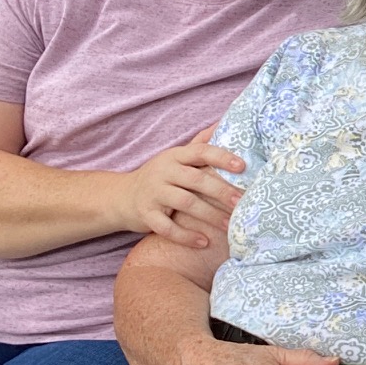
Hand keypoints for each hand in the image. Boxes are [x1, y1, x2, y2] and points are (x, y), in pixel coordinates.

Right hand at [112, 124, 244, 247]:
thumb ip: (201, 143)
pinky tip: (204, 242)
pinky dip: (186, 236)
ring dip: (210, 215)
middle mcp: (164, 171)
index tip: (243, 166)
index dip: (222, 157)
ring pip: (185, 203)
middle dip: (221, 191)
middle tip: (242, 202)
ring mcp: (154, 193)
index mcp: (175, 156)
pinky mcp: (146, 215)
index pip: (201, 151)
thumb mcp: (177, 157)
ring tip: (229, 225)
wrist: (123, 196)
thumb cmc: (161, 176)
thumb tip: (225, 122)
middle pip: (196, 180)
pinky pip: (167, 227)